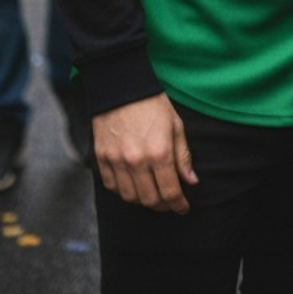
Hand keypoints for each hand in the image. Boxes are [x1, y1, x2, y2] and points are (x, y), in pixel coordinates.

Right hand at [93, 92, 197, 212]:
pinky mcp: (101, 158)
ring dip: (143, 201)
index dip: (179, 204)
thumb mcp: (175, 125)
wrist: (121, 86)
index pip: (170, 192)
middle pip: (150, 199)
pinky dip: (123, 191)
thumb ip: (183, 156)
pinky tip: (133, 185)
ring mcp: (116, 161)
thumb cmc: (152, 103)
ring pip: (130, 197)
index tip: (183, 207)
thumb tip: (191, 181)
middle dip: (163, 206)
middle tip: (170, 203)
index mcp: (159, 152)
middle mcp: (137, 161)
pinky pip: (111, 186)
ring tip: (152, 195)